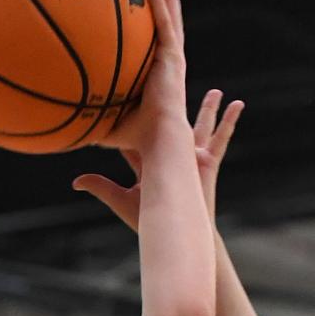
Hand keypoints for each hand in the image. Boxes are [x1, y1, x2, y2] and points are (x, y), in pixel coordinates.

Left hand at [73, 89, 243, 229]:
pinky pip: (222, 138)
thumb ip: (100, 186)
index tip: (132, 96)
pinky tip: (239, 104)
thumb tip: (75, 181)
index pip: (142, 134)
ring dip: (208, 109)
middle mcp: (174, 156)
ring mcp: (192, 158)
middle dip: (173, 106)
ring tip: (215, 91)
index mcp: (153, 160)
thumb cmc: (149, 220)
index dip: (136, 117)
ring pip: (202, 127)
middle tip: (174, 85)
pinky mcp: (208, 162)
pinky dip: (231, 121)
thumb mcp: (121, 199)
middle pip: (174, 125)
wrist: (175, 230)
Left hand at [99, 0, 187, 152]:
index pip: (153, 53)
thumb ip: (89, 119)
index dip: (150, 37)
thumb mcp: (106, 126)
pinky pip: (165, 25)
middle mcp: (167, 68)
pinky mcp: (173, 58)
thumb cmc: (135, 140)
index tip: (143, 22)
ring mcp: (172, 62)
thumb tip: (61, 125)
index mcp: (156, 81)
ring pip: (171, 22)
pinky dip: (161, 4)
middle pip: (166, 31)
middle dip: (164, 9)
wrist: (159, 141)